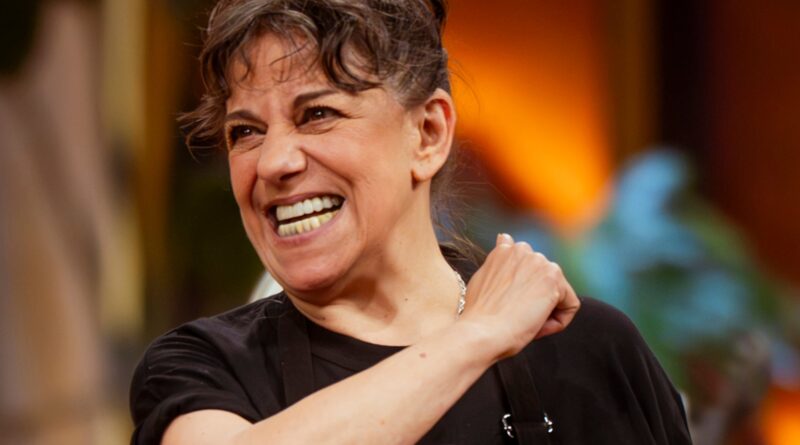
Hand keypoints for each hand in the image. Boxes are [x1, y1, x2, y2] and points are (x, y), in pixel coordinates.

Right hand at [458, 233, 579, 359]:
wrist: (482, 331)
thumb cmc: (478, 315)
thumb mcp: (482, 277)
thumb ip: (497, 259)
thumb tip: (504, 237)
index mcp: (505, 249)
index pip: (527, 266)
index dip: (521, 291)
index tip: (507, 305)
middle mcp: (523, 250)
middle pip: (545, 282)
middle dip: (535, 300)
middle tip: (516, 316)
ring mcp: (539, 262)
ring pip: (558, 294)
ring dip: (546, 311)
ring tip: (524, 321)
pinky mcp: (553, 279)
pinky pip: (569, 306)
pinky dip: (556, 322)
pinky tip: (535, 324)